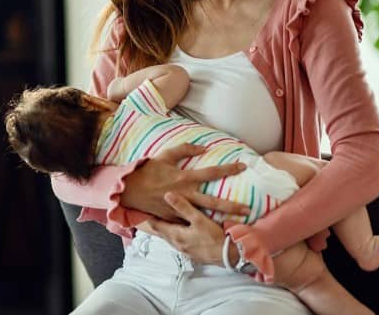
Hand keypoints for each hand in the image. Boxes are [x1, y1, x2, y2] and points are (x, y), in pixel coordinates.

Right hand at [120, 143, 249, 220]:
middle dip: (232, 206)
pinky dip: (199, 226)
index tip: (243, 166)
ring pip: (204, 215)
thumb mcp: (166, 154)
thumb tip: (203, 147)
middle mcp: (186, 194)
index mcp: (185, 177)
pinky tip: (212, 231)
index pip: (212, 172)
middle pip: (213, 202)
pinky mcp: (173, 217)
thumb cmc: (148, 170)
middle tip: (247, 209)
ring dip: (220, 219)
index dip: (228, 169)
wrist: (131, 189)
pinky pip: (188, 221)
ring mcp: (180, 207)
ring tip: (235, 224)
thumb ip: (185, 149)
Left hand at [140, 192, 230, 265]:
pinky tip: (183, 231)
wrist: (229, 256)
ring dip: (167, 229)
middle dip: (157, 222)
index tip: (143, 207)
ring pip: (171, 237)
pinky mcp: (193, 253)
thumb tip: (167, 194)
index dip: (149, 216)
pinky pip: (180, 242)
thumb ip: (182, 207)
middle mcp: (177, 244)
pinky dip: (177, 235)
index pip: (156, 225)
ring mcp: (185, 250)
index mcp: (175, 235)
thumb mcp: (198, 219)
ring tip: (165, 219)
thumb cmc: (214, 237)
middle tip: (151, 211)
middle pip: (162, 232)